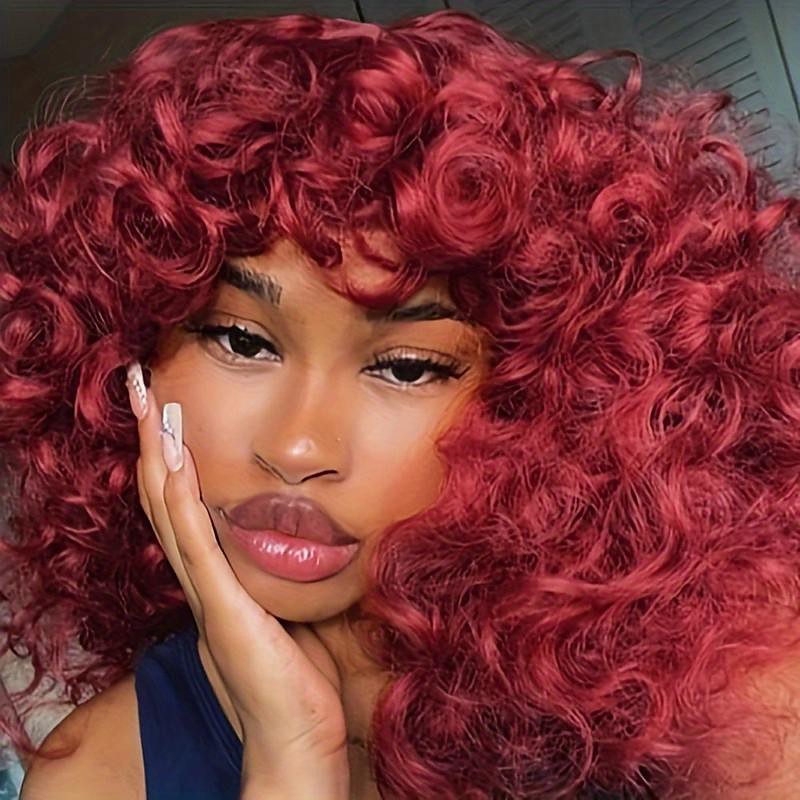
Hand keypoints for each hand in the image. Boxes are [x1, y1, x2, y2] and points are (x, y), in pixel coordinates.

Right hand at [126, 363, 349, 797]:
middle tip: (141, 386)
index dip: (168, 458)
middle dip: (153, 439)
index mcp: (216, 579)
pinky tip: (169, 460)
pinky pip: (194, 545)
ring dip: (158, 454)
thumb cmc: (298, 678)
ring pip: (169, 511)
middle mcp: (201, 581)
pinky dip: (178, 500)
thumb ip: (281, 571)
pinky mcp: (222, 610)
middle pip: (164, 497)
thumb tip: (302, 532)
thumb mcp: (290, 609)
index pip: (182, 506)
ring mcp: (207, 594)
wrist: (296, 740)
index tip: (167, 412)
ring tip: (150, 403)